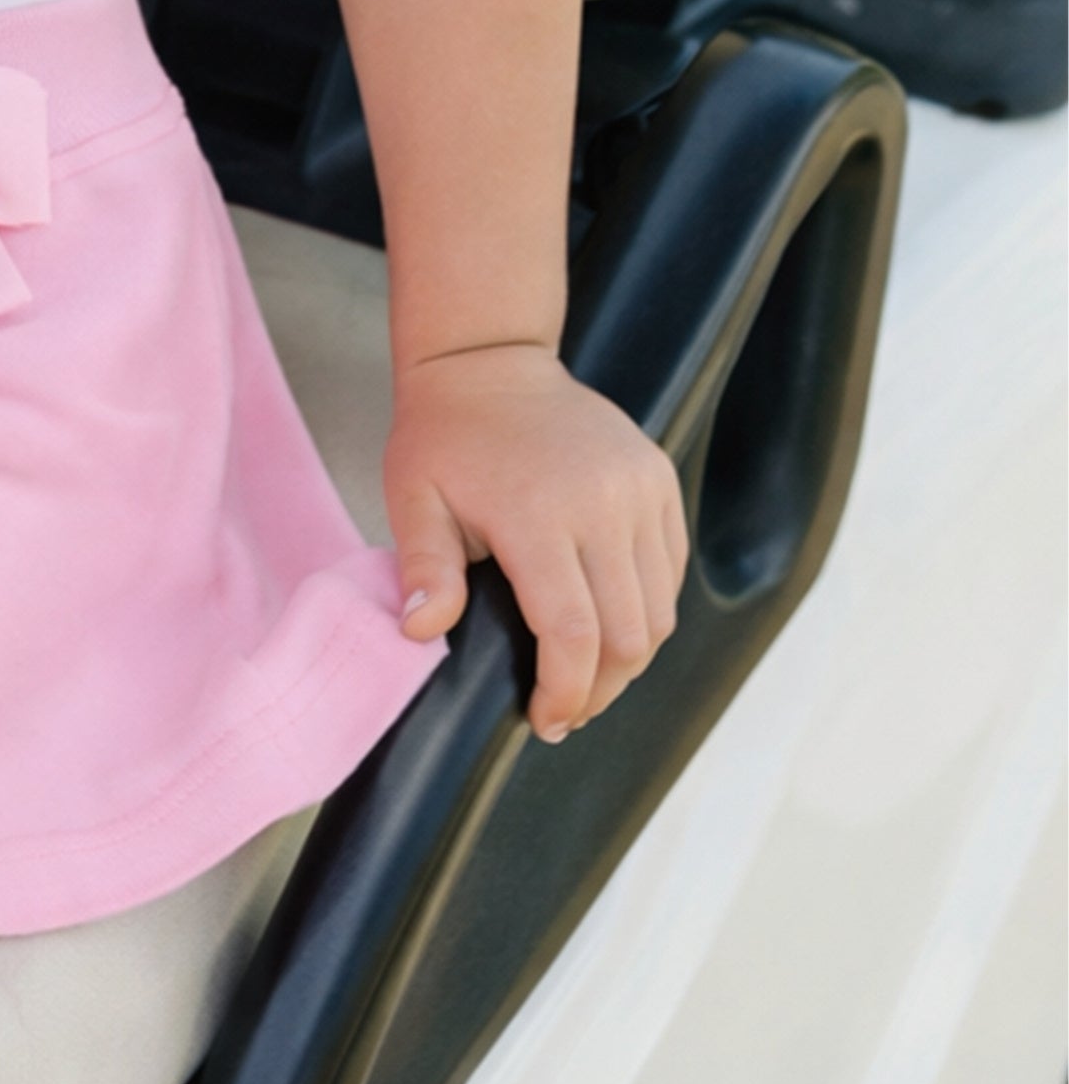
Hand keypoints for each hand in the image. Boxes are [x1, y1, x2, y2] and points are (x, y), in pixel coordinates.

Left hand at [384, 342, 685, 743]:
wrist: (491, 361)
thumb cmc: (444, 437)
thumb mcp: (413, 497)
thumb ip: (424, 568)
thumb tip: (421, 632)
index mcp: (537, 513)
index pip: (572, 634)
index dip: (565, 693)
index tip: (545, 721)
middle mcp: (602, 503)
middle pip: (627, 636)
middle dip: (599, 691)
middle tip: (565, 712)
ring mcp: (640, 489)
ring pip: (658, 612)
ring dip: (628, 659)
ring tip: (588, 678)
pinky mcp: (659, 480)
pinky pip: (669, 571)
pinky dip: (647, 611)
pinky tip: (608, 625)